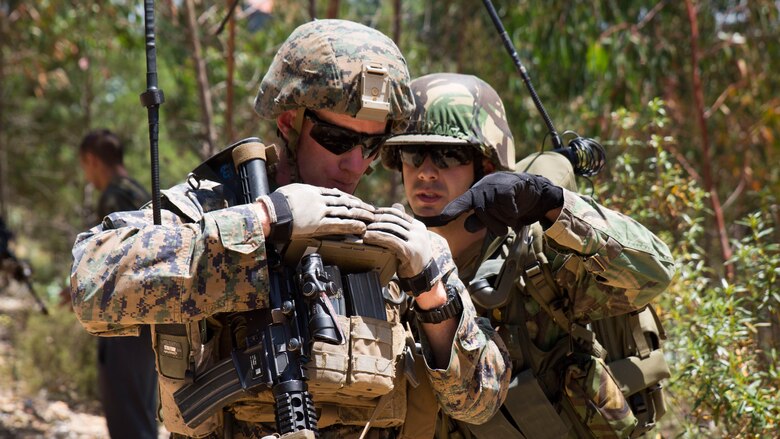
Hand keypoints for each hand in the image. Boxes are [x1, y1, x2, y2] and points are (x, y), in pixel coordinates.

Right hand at [258, 184, 374, 241]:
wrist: (271, 212)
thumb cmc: (276, 203)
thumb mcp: (291, 191)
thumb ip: (301, 192)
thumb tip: (303, 193)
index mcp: (313, 191)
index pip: (335, 193)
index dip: (348, 197)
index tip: (357, 200)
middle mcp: (320, 200)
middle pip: (344, 201)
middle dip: (359, 205)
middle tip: (371, 209)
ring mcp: (320, 212)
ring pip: (345, 211)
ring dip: (360, 215)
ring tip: (371, 217)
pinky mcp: (319, 224)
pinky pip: (339, 224)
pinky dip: (352, 225)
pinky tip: (361, 227)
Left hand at [363, 204, 437, 286]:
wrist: (421, 277)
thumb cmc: (411, 258)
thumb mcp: (409, 239)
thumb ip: (403, 224)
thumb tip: (395, 205)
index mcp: (418, 226)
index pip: (396, 213)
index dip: (380, 212)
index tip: (367, 214)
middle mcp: (419, 231)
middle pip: (393, 219)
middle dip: (375, 219)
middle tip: (361, 221)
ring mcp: (416, 240)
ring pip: (391, 228)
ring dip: (374, 228)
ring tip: (362, 230)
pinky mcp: (410, 250)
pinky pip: (390, 240)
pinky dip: (377, 237)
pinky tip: (367, 238)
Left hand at [422, 172, 563, 235]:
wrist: (531, 188)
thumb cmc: (506, 202)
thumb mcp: (490, 212)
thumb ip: (478, 220)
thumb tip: (467, 225)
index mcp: (473, 195)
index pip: (459, 205)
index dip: (450, 212)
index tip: (439, 219)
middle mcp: (480, 189)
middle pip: (483, 219)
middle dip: (495, 224)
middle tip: (503, 217)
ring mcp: (493, 187)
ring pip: (498, 218)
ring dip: (507, 220)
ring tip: (511, 209)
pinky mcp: (507, 188)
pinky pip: (509, 213)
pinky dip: (515, 214)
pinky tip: (517, 204)